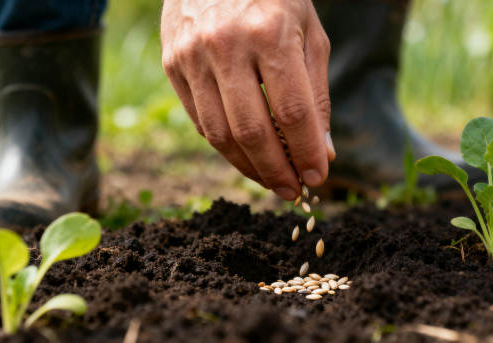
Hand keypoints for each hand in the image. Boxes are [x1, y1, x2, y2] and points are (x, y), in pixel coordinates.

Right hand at [161, 0, 334, 199]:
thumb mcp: (309, 34)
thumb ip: (316, 95)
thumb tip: (321, 153)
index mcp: (270, 33)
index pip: (293, 113)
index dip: (306, 153)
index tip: (317, 177)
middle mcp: (226, 45)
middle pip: (252, 131)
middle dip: (276, 171)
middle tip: (292, 192)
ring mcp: (192, 55)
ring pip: (219, 133)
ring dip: (248, 167)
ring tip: (270, 180)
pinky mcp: (172, 63)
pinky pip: (199, 120)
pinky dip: (225, 145)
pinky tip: (245, 154)